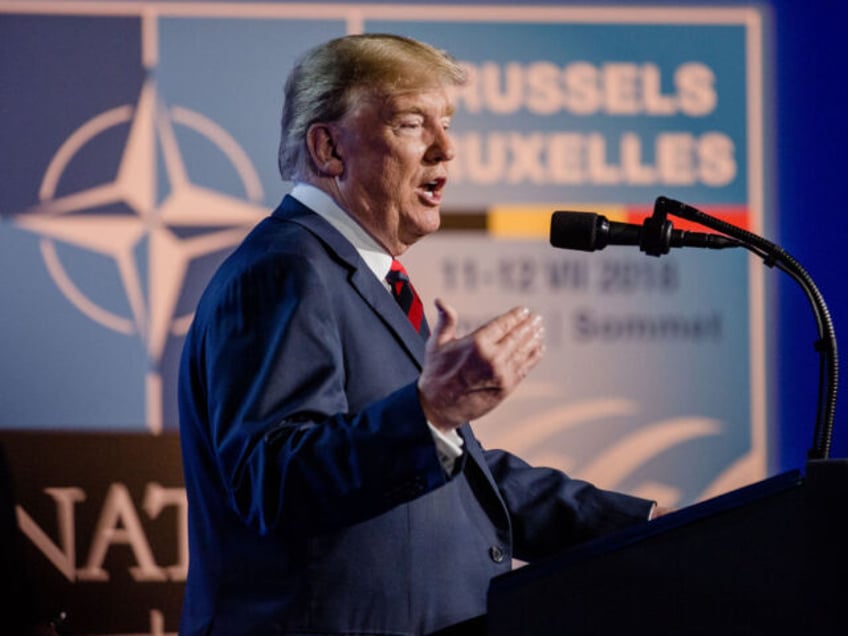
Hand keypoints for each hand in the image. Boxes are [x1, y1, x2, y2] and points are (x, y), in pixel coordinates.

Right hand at [418, 299, 544, 431]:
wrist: (438, 407)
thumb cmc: (436, 374)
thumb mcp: (436, 344)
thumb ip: (445, 321)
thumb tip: (441, 301)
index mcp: (477, 344)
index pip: (502, 325)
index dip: (515, 316)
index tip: (523, 310)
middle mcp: (492, 358)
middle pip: (517, 336)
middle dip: (528, 326)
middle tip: (536, 318)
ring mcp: (502, 374)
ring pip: (524, 351)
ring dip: (533, 339)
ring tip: (539, 330)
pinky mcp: (507, 387)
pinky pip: (525, 368)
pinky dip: (534, 357)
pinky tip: (539, 349)